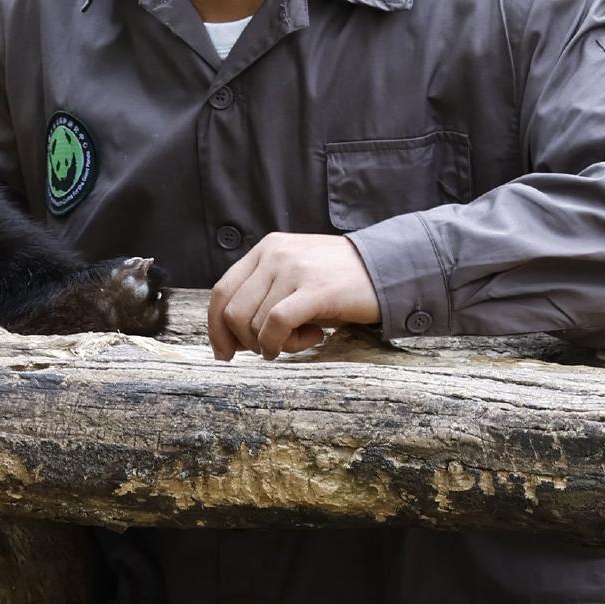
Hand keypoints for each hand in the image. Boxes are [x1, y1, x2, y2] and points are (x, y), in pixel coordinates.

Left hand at [207, 231, 379, 359]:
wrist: (388, 268)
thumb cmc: (338, 281)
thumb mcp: (293, 276)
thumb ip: (262, 295)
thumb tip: (230, 338)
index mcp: (265, 249)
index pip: (221, 292)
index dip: (216, 329)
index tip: (225, 353)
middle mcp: (275, 254)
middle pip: (233, 312)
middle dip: (247, 342)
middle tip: (274, 348)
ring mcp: (294, 270)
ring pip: (256, 323)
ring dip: (275, 344)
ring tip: (304, 337)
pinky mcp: (315, 289)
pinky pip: (276, 325)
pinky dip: (281, 344)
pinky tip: (308, 341)